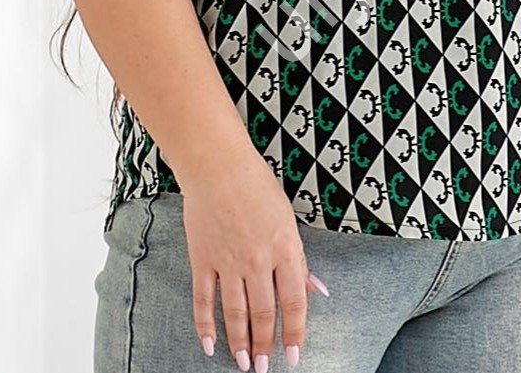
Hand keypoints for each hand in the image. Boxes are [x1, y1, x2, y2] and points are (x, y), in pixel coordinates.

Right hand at [180, 149, 328, 370]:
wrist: (219, 167)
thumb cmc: (258, 188)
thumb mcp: (288, 220)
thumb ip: (300, 259)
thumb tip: (317, 291)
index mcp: (285, 248)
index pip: (293, 302)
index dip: (294, 333)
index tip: (293, 356)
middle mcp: (258, 260)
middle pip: (263, 313)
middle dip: (266, 345)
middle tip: (266, 368)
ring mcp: (228, 261)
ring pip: (235, 313)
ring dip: (240, 342)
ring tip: (245, 363)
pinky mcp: (203, 259)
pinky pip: (204, 300)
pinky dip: (205, 325)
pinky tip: (210, 345)